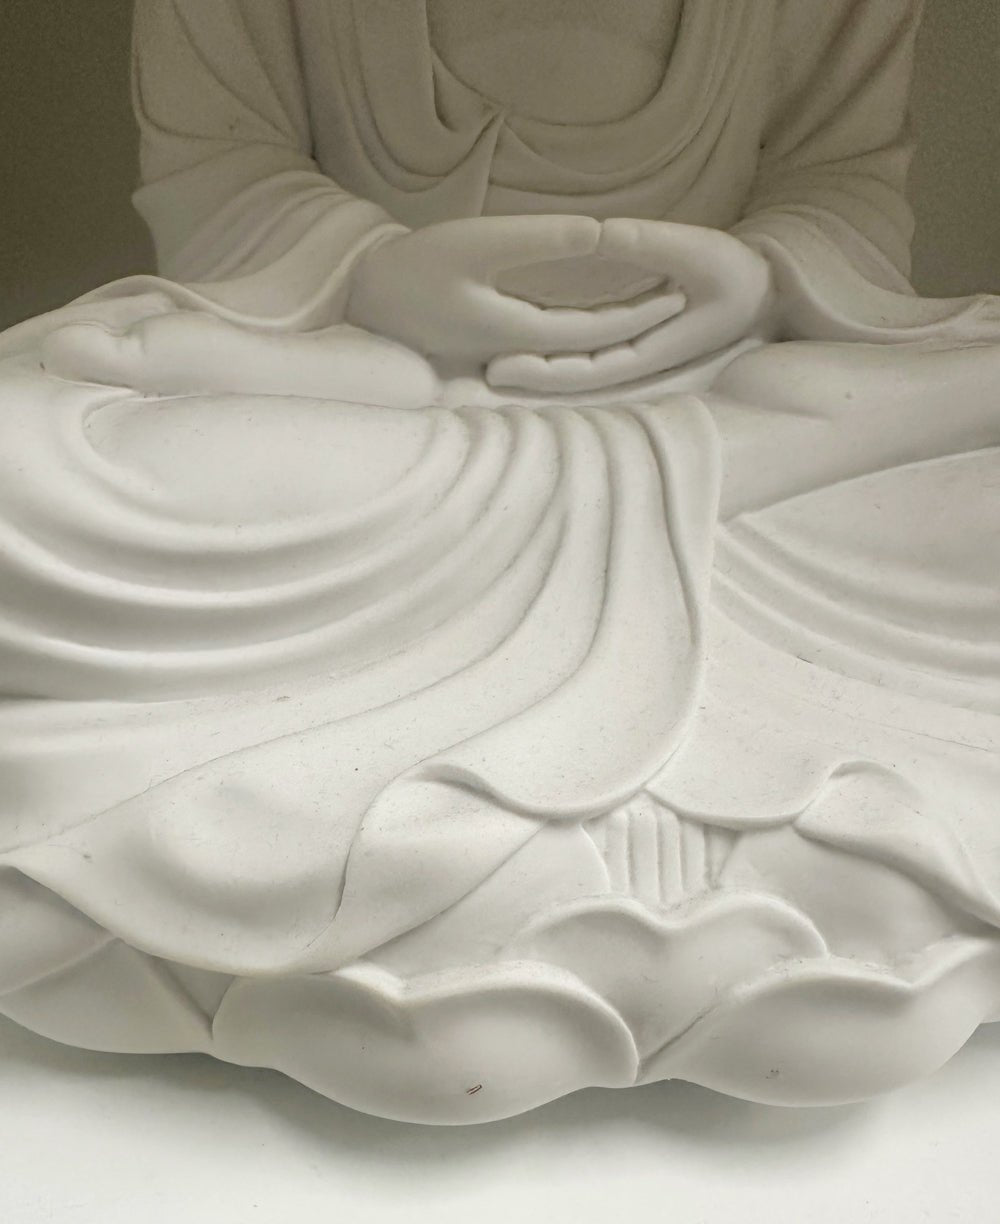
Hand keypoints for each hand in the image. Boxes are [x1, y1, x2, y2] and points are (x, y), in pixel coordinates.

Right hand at [346, 215, 687, 370]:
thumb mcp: (477, 243)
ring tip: (652, 304)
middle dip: (637, 326)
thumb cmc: (415, 269)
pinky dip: (585, 325)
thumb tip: (601, 234)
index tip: (680, 296)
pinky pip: (553, 340)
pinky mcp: (496, 343)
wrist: (366, 300)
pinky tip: (599, 310)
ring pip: (574, 346)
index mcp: (520, 333)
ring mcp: (507, 351)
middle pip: (593, 346)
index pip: (598, 332)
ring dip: (614, 327)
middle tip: (681, 302)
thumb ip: (539, 240)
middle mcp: (520, 351)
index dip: (641, 315)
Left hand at [486, 219, 776, 393]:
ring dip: (540, 367)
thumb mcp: (698, 251)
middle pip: (575, 377)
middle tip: (486, 372)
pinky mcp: (627, 339)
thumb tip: (605, 233)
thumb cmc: (734, 271)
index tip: (507, 364)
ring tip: (491, 363)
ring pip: (577, 368)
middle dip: (533, 376)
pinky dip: (555, 352)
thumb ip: (651, 244)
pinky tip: (523, 344)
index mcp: (650, 349)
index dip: (547, 369)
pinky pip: (585, 351)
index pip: (589, 369)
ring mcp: (630, 352)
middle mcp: (634, 359)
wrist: (758, 289)